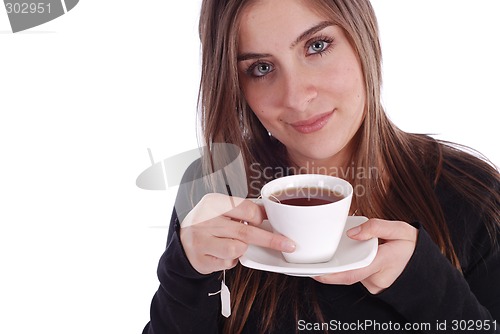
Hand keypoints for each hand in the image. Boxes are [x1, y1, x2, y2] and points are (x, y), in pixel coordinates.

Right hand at [180, 193, 295, 274]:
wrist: (182, 242)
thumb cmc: (207, 223)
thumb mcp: (221, 208)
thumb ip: (242, 209)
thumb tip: (269, 211)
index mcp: (212, 203)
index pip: (246, 209)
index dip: (261, 218)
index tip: (272, 222)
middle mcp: (205, 221)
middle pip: (246, 232)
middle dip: (270, 240)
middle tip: (288, 244)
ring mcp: (201, 241)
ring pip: (237, 249)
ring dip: (242, 249)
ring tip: (233, 243)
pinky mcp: (201, 260)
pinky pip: (228, 263)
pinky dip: (231, 260)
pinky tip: (223, 253)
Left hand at [313, 218, 417, 293]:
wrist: (424, 265)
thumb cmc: (411, 245)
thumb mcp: (400, 229)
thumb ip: (376, 227)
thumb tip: (352, 232)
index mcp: (383, 263)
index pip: (353, 273)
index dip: (332, 275)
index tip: (315, 272)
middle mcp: (376, 277)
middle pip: (345, 275)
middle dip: (327, 271)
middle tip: (307, 263)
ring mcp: (373, 284)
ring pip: (349, 275)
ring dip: (336, 266)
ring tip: (322, 255)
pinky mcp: (371, 284)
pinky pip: (354, 274)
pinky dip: (344, 266)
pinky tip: (337, 256)